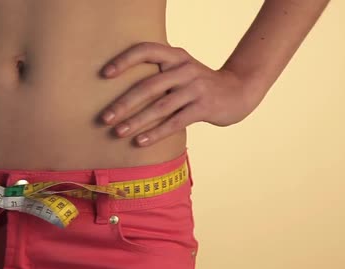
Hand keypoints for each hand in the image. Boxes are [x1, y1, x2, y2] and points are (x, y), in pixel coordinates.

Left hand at [100, 42, 261, 145]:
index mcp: (175, 56)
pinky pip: (175, 122)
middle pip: (148, 86)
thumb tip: (120, 93)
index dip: (124, 60)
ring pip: (160, 107)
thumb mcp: (181, 71)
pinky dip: (156, 133)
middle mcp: (185, 69)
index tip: (105, 75)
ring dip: (136, 121)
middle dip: (123, 103)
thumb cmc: (198, 85)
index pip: (146, 50)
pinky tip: (140, 142)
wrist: (239, 91)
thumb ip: (158, 75)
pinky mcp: (204, 107)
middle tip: (105, 118)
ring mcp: (196, 88)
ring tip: (118, 132)